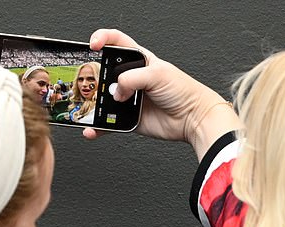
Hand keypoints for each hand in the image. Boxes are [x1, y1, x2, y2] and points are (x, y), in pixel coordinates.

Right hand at [85, 29, 241, 158]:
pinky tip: (93, 128)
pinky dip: (99, 127)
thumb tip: (115, 91)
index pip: (116, 42)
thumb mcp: (157, 74)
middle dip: (96, 77)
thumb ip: (131, 78)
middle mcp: (132, 79)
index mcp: (139, 60)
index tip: (93, 45)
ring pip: (104, 99)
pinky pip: (108, 123)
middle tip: (94, 83)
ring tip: (92, 108)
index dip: (102, 39)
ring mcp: (129, 99)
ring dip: (95, 104)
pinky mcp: (128, 118)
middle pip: (105, 73)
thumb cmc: (183, 91)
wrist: (192, 118)